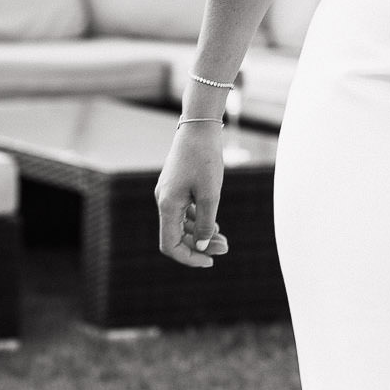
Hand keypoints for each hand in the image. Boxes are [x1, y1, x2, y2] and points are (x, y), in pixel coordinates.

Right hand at [153, 121, 230, 268]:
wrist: (199, 128)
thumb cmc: (205, 159)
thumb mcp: (210, 194)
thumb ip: (204, 223)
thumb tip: (201, 245)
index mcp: (167, 205)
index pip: (170, 245)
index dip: (189, 258)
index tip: (210, 261)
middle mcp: (164, 201)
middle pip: (177, 237)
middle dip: (200, 246)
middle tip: (226, 248)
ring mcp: (169, 193)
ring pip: (181, 225)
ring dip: (201, 234)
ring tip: (224, 238)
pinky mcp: (176, 186)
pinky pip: (183, 212)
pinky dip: (197, 221)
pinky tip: (214, 224)